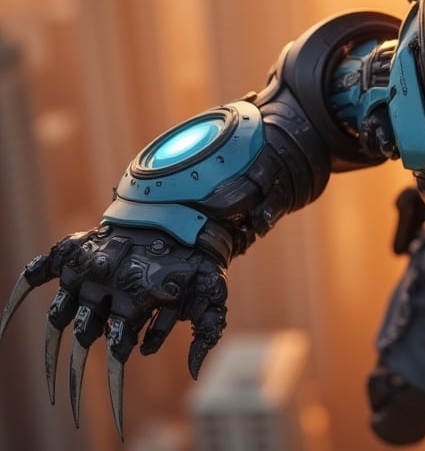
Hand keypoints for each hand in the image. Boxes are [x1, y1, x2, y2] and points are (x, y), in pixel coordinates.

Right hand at [0, 225, 227, 439]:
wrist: (180, 212)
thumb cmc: (195, 260)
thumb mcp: (213, 294)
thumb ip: (208, 332)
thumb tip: (193, 373)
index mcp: (136, 298)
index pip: (120, 348)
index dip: (118, 378)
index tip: (120, 401)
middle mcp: (105, 287)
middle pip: (84, 340)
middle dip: (79, 376)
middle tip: (72, 404)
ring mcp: (86, 271)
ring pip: (57, 317)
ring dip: (51, 350)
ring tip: (51, 378)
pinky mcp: (73, 253)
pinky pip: (37, 273)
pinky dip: (19, 293)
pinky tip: (3, 321)